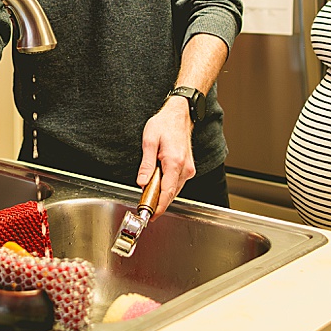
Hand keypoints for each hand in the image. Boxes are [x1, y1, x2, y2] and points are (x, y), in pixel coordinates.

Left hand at [139, 98, 195, 212]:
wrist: (179, 115)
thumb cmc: (164, 124)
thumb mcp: (149, 141)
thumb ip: (146, 164)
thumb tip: (142, 182)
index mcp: (174, 162)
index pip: (167, 192)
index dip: (158, 206)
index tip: (150, 215)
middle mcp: (185, 168)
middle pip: (171, 194)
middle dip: (158, 202)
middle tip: (144, 205)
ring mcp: (188, 169)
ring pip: (175, 190)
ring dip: (162, 194)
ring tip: (149, 194)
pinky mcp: (188, 168)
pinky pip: (177, 183)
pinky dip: (168, 187)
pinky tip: (158, 183)